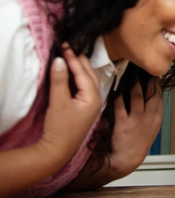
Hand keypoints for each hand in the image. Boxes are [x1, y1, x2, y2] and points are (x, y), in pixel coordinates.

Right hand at [38, 44, 101, 163]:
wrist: (57, 151)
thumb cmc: (59, 129)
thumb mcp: (58, 102)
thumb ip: (59, 80)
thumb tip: (60, 60)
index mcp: (93, 97)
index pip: (84, 73)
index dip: (74, 58)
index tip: (65, 46)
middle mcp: (96, 99)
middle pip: (89, 74)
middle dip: (79, 60)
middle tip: (68, 47)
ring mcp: (91, 104)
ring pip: (88, 80)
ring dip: (79, 68)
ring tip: (70, 55)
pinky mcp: (84, 108)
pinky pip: (84, 87)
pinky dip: (78, 77)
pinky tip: (71, 72)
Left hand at [106, 78, 163, 180]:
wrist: (126, 160)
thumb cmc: (137, 144)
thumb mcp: (151, 128)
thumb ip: (152, 111)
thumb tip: (150, 96)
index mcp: (157, 118)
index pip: (159, 95)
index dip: (155, 82)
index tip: (151, 74)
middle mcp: (150, 117)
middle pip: (150, 91)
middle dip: (146, 77)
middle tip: (141, 67)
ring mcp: (137, 120)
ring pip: (136, 94)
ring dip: (132, 82)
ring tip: (129, 72)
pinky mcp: (123, 123)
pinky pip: (120, 104)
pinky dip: (117, 95)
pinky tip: (115, 89)